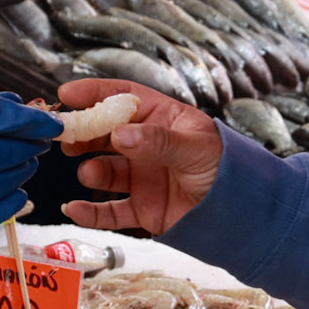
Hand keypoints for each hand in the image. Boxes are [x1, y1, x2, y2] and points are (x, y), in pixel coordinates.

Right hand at [0, 89, 58, 237]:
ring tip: (22, 166)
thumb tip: (14, 104)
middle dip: (28, 146)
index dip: (31, 120)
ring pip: (0, 183)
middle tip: (35, 144)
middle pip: (6, 151)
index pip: (1, 117)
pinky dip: (6, 206)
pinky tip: (14, 196)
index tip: (48, 123)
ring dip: (19, 174)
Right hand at [56, 78, 220, 233]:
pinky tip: (75, 209)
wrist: (244, 214)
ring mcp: (143, 178)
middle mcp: (147, 146)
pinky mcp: (143, 209)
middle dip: (83, 134)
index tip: (66, 95)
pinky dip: (90, 213)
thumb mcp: (196, 147)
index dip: (94, 94)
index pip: (122, 98)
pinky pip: (110, 211)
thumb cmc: (228, 168)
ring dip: (90, 172)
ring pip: (104, 172)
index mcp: (162, 119)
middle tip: (64, 136)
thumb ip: (158, 142)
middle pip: (105, 134)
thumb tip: (120, 135)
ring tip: (90, 173)